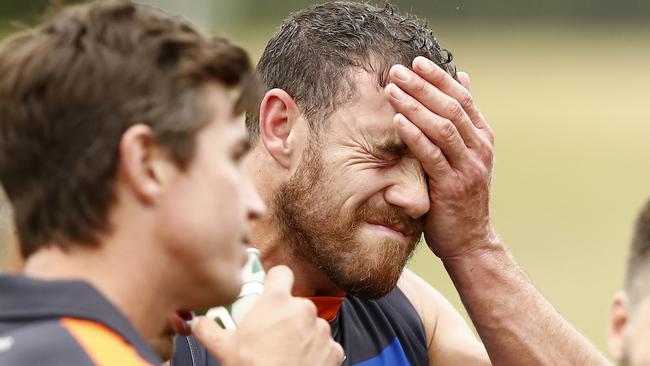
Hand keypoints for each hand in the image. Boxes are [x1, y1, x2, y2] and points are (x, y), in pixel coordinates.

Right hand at [192, 265, 343, 365]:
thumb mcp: (223, 348)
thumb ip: (208, 328)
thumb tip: (200, 322)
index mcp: (277, 301)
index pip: (281, 273)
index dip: (274, 281)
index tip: (268, 293)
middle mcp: (303, 310)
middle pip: (295, 303)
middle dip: (285, 316)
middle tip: (270, 334)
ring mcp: (321, 330)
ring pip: (311, 324)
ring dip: (301, 334)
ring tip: (285, 352)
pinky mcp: (334, 349)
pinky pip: (325, 345)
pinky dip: (315, 352)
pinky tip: (300, 362)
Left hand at [384, 56, 496, 259]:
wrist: (471, 241)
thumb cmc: (461, 196)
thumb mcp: (467, 156)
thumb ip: (462, 121)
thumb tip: (463, 78)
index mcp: (482, 138)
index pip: (463, 98)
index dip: (439, 78)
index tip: (417, 62)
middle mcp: (479, 149)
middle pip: (451, 108)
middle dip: (423, 86)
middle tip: (397, 69)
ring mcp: (467, 168)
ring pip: (442, 127)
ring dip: (415, 105)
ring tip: (392, 88)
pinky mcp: (451, 187)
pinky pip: (432, 155)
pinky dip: (414, 135)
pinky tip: (397, 120)